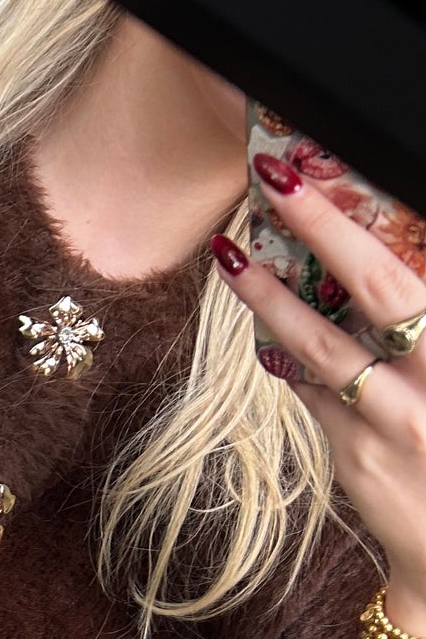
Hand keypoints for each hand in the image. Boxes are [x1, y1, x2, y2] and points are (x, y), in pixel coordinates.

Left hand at [211, 154, 425, 630]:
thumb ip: (423, 327)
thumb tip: (377, 265)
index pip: (413, 274)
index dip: (360, 223)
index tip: (319, 178)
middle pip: (380, 288)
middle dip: (323, 227)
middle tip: (274, 182)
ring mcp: (399, 423)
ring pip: (326, 347)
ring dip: (273, 298)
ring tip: (231, 259)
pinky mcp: (360, 460)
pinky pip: (315, 396)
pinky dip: (290, 361)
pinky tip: (266, 334)